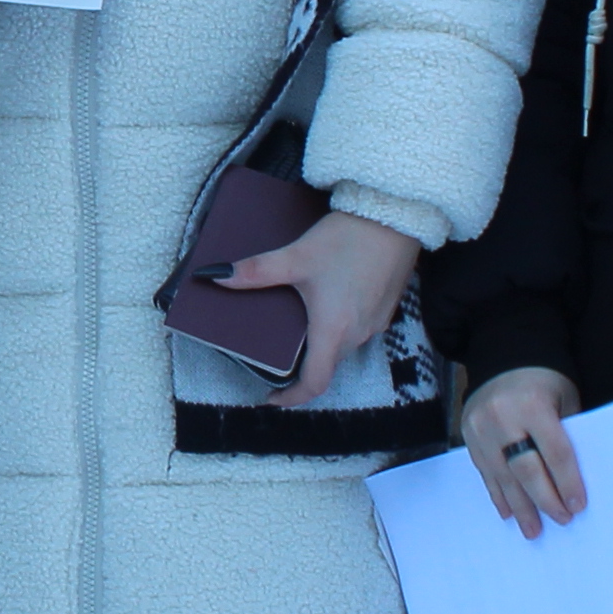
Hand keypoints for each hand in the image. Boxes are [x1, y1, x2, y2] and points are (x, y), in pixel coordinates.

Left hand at [209, 204, 417, 384]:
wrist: (397, 215)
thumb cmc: (350, 239)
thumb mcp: (296, 256)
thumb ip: (256, 271)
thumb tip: (215, 276)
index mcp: (334, 331)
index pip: (314, 383)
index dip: (291, 398)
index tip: (271, 396)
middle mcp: (358, 334)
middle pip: (326, 364)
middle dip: (301, 364)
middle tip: (275, 351)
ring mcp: (375, 322)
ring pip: (342, 346)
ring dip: (320, 343)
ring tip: (297, 322)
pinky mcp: (384, 307)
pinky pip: (357, 328)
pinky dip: (338, 326)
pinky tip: (325, 300)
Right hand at [458, 367, 586, 537]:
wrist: (505, 358)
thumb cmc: (545, 381)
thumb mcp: (565, 399)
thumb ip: (567, 434)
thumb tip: (572, 482)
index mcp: (533, 405)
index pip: (555, 452)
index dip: (567, 482)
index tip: (578, 506)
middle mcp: (502, 418)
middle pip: (526, 469)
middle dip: (545, 499)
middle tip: (561, 520)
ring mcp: (480, 428)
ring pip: (503, 476)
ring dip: (520, 507)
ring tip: (533, 530)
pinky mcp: (468, 436)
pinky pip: (485, 472)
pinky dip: (498, 494)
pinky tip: (509, 513)